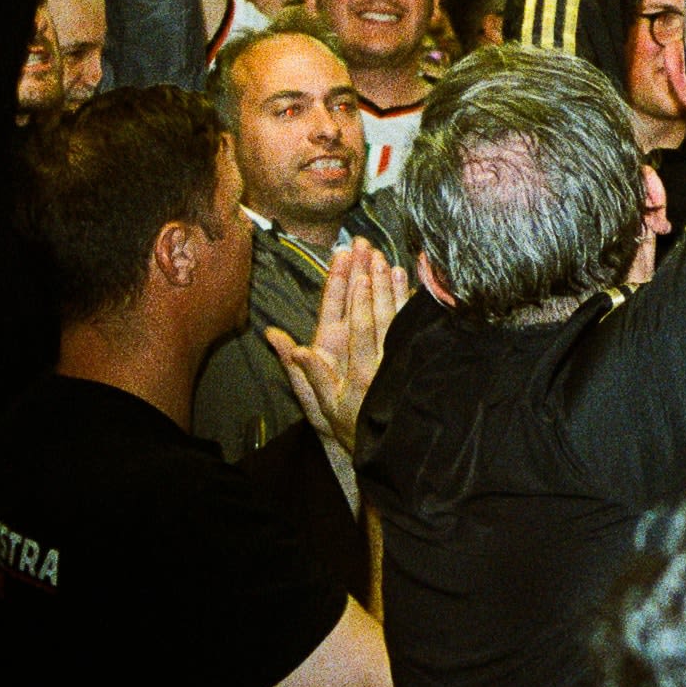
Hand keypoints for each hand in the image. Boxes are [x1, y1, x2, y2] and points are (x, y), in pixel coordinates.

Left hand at [267, 241, 407, 453]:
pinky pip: (401, 322)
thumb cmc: (340, 425)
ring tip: (385, 256)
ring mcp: (377, 344)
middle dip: (360, 269)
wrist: (369, 444)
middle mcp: (353, 341)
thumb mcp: (314, 401)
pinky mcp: (397, 352)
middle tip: (364, 242)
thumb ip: (300, 370)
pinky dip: (405, 301)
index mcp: (331, 346)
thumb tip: (275, 338)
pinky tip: (410, 282)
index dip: (337, 278)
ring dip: (382, 281)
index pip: (333, 305)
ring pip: (380, 306)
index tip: (343, 253)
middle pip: (356, 299)